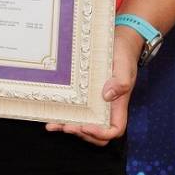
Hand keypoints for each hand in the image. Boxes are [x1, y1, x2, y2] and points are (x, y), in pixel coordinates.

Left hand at [46, 27, 140, 145]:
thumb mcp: (125, 65)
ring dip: (68, 128)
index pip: (115, 129)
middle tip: (66, 126)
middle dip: (81, 133)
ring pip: (82, 125)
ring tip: (53, 125)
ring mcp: (93, 103)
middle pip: (96, 133)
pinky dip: (62, 117)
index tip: (86, 126)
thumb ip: (121, 81)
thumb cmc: (122, 54)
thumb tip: (106, 96)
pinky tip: (50, 118)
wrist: (116, 41)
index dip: (101, 133)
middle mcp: (105, 107)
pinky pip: (73, 111)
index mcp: (118, 104)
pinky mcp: (82, 95)